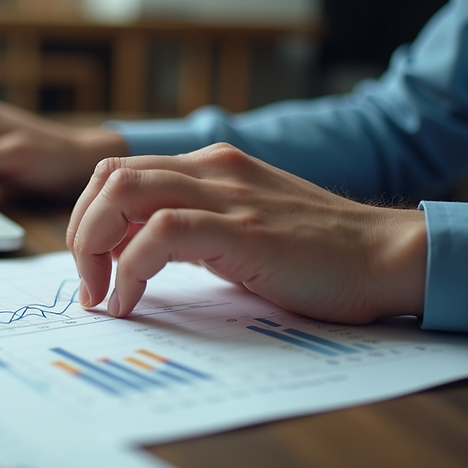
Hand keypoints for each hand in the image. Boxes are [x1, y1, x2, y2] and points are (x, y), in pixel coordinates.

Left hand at [67, 143, 427, 324]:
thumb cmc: (317, 254)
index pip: (120, 172)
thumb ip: (193, 230)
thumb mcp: (241, 228)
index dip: (90, 218)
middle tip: (89, 285)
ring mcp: (227, 195)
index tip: (92, 268)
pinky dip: (129, 269)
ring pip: (123, 194)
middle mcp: (211, 169)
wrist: (385, 256)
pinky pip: (160, 235)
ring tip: (103, 295)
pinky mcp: (242, 230)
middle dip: (82, 233)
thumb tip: (131, 254)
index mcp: (209, 166)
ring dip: (94, 248)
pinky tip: (130, 301)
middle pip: (109, 177)